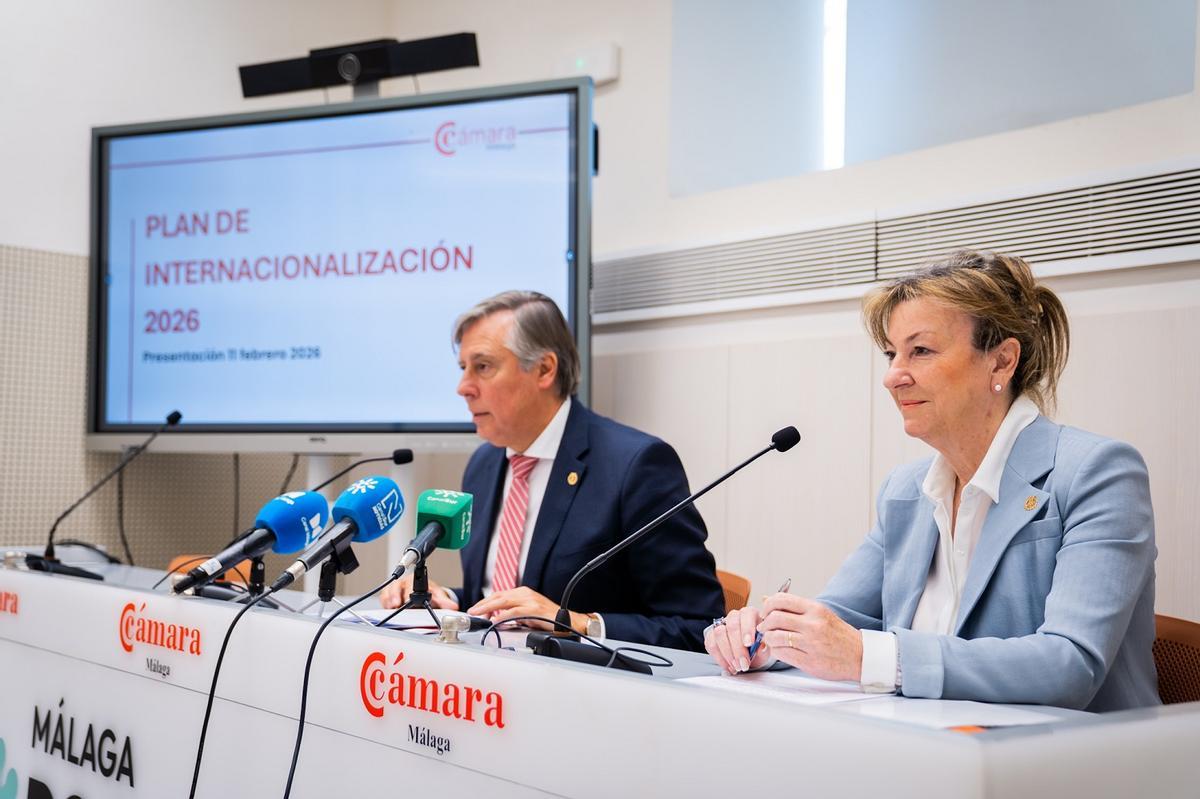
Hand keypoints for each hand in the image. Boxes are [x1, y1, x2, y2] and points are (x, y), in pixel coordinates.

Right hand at [379, 573, 457, 609]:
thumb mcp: (436, 596)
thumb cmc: (428, 592)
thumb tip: (454, 606)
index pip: (410, 585)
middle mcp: (404, 583)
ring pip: (389, 591)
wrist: (424, 592)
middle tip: (396, 604)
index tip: (405, 599)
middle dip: (395, 595)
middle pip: (396, 587)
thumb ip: (444, 601)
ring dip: (388, 599)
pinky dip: (385, 602)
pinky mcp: (389, 595)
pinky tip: (387, 608)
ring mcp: (396, 589)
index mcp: (415, 581)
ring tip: (390, 606)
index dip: (407, 592)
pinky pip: (384, 597)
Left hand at [466, 587, 588, 633]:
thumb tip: (498, 619)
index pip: (499, 595)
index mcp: (523, 593)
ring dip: (488, 608)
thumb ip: (514, 614)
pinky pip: (514, 612)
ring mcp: (530, 600)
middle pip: (498, 596)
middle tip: (472, 611)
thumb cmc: (549, 619)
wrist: (567, 621)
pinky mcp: (534, 609)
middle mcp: (525, 593)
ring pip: (503, 601)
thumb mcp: (527, 614)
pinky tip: (495, 620)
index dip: (486, 602)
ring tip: (478, 614)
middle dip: (483, 604)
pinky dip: (503, 616)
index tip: (476, 609)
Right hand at [704, 606, 769, 674]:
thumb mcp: (765, 648)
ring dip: (728, 653)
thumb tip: (761, 647)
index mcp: (750, 614)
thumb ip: (764, 648)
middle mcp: (735, 616)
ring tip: (736, 666)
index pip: (747, 615)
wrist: (749, 653)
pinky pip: (711, 644)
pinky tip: (728, 665)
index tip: (749, 644)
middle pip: (732, 626)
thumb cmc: (758, 648)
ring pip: (719, 634)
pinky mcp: (711, 635)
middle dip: (738, 648)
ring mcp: (721, 625)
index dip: (747, 629)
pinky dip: (719, 658)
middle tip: (743, 663)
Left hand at [756, 594, 861, 681]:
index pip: (781, 599)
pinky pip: (781, 654)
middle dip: (764, 623)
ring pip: (775, 637)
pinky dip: (775, 651)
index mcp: (815, 609)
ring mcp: (810, 644)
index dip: (768, 606)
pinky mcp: (809, 661)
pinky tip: (780, 650)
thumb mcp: (821, 614)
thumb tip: (767, 599)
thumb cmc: (839, 635)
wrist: (860, 656)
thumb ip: (796, 609)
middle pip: (774, 618)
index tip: (765, 612)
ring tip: (771, 639)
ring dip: (768, 638)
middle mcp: (812, 624)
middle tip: (764, 627)